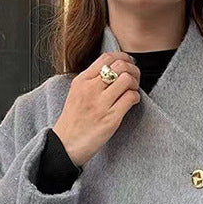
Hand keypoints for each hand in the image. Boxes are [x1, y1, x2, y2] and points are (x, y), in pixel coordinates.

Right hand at [52, 52, 140, 168]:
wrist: (66, 146)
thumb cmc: (73, 122)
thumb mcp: (76, 94)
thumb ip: (91, 81)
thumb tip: (111, 71)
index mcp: (81, 81)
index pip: (106, 58)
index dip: (122, 57)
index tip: (128, 63)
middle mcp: (91, 90)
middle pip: (120, 66)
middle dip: (133, 69)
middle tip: (135, 77)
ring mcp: (101, 104)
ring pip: (127, 80)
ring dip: (135, 84)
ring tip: (133, 91)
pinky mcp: (110, 119)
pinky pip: (130, 98)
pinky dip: (136, 98)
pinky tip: (133, 102)